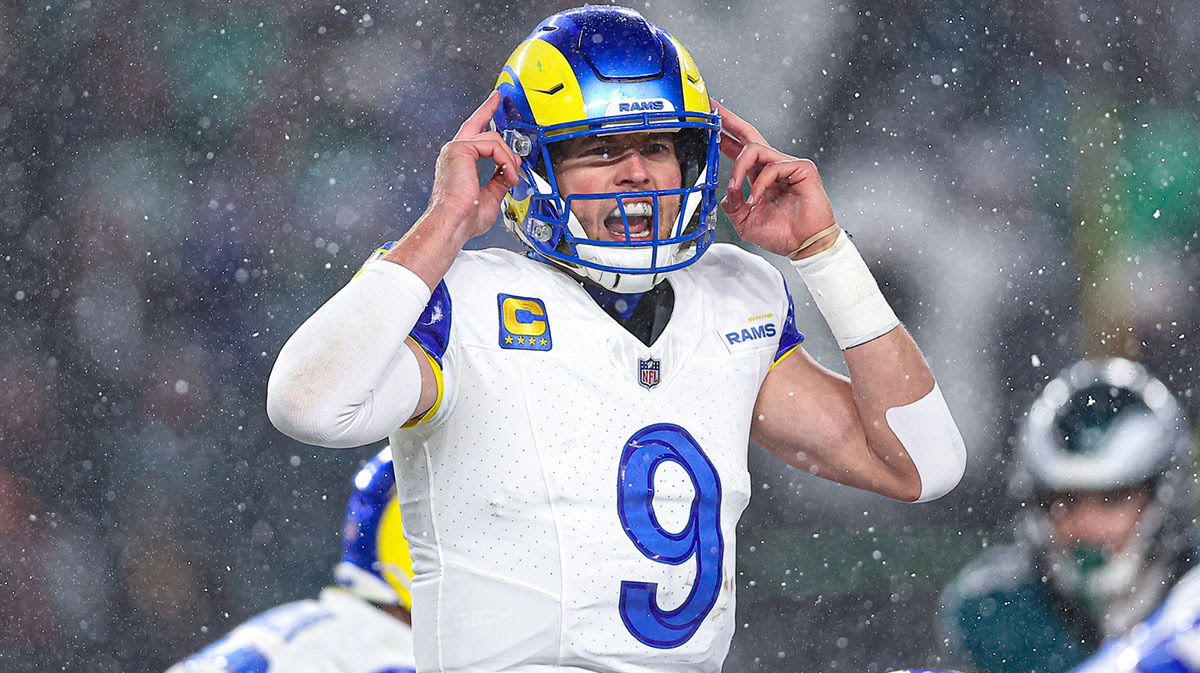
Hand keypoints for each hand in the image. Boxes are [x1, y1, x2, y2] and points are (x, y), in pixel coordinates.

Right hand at [420, 91, 520, 242]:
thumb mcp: (491, 196)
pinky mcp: (461, 149)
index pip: (473, 134)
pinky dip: (506, 161)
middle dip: (489, 109)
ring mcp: (456, 149)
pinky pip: (493, 146)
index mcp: (459, 162)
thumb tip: (511, 169)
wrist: (453, 223)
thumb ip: (500, 179)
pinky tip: (508, 175)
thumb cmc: (464, 217)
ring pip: (494, 140)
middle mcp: (454, 152)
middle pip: (477, 123)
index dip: (483, 115)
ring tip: (512, 178)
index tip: (492, 103)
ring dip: (509, 160)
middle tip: (499, 97)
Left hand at [715, 100, 837, 257]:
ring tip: (736, 188)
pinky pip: (772, 167)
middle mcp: (773, 167)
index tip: (710, 124)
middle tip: (714, 109)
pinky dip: (760, 184)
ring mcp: (788, 166)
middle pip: (750, 135)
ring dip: (739, 169)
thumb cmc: (782, 234)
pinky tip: (757, 199)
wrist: (804, 246)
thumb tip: (727, 189)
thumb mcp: (745, 221)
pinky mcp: (802, 168)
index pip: (739, 150)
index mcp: (759, 177)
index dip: (724, 136)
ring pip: (756, 149)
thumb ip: (732, 204)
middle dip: (730, 121)